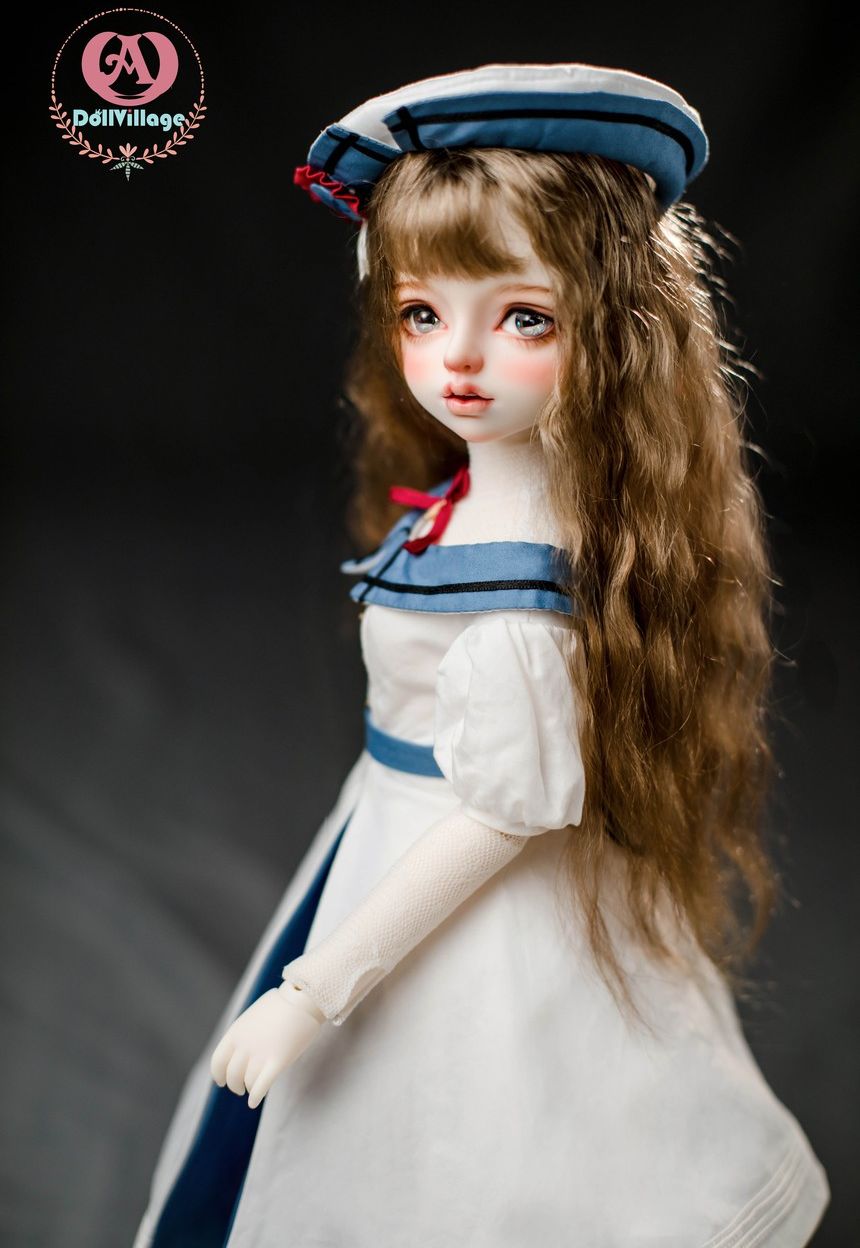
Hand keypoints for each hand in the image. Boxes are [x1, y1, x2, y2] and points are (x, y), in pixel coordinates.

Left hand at [210, 987, 323, 1108]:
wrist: (302, 998)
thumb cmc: (281, 1005)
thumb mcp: (253, 1016)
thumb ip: (243, 1034)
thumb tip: (240, 1050)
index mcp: (235, 1032)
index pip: (218, 1061)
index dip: (218, 1075)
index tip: (221, 1082)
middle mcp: (244, 1045)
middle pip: (232, 1076)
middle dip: (235, 1086)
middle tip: (239, 1089)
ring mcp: (260, 1054)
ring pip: (247, 1082)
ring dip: (248, 1089)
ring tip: (251, 1090)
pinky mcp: (277, 1061)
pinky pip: (261, 1087)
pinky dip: (255, 1097)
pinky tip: (255, 1102)